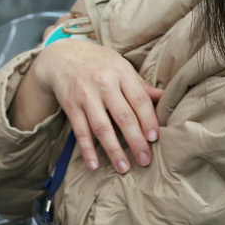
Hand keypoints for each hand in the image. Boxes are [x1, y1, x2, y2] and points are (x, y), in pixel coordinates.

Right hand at [15, 37, 161, 172]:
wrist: (61, 56)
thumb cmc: (97, 63)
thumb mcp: (120, 66)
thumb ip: (140, 85)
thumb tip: (164, 97)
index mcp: (120, 71)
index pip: (139, 99)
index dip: (148, 120)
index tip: (154, 138)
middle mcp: (103, 82)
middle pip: (123, 116)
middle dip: (136, 141)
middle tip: (145, 160)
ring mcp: (85, 95)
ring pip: (102, 127)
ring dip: (114, 150)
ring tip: (123, 168)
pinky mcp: (70, 105)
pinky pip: (80, 131)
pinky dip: (87, 149)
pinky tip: (94, 165)